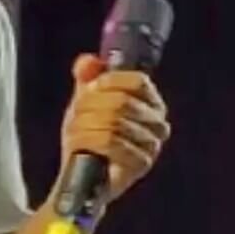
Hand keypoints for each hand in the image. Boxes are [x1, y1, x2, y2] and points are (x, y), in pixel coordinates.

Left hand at [58, 54, 171, 205]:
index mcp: (150, 101)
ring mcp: (152, 144)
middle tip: (76, 116)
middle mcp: (158, 122)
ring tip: (77, 133)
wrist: (83, 172)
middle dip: (90, 107)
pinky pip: (114, 145)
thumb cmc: (89, 132)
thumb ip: (87, 77)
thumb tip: (88, 61)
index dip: (110, 81)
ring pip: (115, 123)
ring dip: (86, 126)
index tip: (90, 88)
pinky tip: (85, 148)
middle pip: (122, 101)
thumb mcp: (85, 100)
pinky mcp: (142, 164)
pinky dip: (92, 143)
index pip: (138, 81)